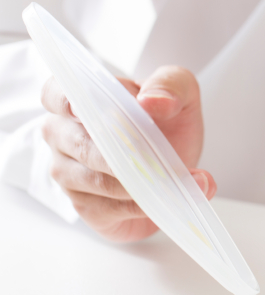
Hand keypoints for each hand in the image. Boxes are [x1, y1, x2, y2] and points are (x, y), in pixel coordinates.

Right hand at [40, 66, 216, 241]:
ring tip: (175, 182)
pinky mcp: (85, 205)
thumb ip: (169, 86)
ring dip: (139, 183)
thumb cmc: (168, 121)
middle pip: (82, 145)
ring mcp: (69, 173)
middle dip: (123, 154)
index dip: (64, 102)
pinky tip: (164, 200)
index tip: (82, 110)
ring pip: (97, 180)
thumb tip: (151, 101)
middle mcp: (64, 135)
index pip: (54, 94)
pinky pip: (109, 208)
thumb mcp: (180, 92)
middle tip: (158, 158)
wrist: (177, 164)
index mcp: (79, 99)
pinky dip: (141, 206)